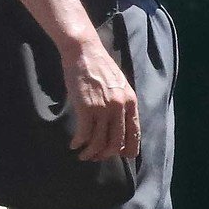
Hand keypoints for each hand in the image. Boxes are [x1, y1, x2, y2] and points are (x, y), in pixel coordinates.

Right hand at [61, 38, 138, 161]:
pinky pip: (85, 134)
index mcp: (131, 102)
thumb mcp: (118, 84)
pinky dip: (79, 143)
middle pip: (116, 142)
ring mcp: (103, 108)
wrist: (83, 51)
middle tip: (95, 157)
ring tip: (83, 155)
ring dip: (90, 153)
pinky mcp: (86, 108)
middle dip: (105, 155)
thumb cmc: (98, 65)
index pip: (134, 134)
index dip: (127, 149)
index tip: (118, 155)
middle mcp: (120, 108)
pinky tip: (74, 145)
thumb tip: (118, 121)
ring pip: (100, 142)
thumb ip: (121, 102)